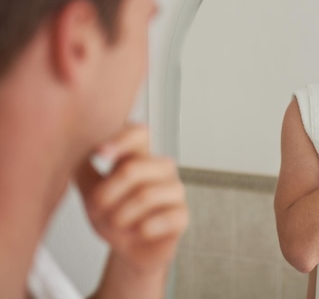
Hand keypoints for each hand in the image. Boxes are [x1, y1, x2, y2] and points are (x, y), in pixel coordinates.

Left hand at [75, 124, 188, 274]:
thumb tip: (72, 141)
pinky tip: (138, 232)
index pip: (138, 133)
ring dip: (121, 215)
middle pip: (134, 168)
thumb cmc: (113, 214)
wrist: (128, 249)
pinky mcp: (182, 215)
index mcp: (140, 156)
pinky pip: (164, 219)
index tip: (100, 154)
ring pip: (146, 195)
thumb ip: (83, 165)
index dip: (120, 140)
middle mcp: (162, 168)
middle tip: (97, 206)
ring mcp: (175, 190)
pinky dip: (142, 229)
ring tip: (115, 223)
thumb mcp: (91, 189)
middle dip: (108, 192)